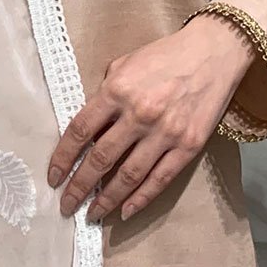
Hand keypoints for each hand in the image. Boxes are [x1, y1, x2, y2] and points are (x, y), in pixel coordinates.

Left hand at [46, 17, 252, 223]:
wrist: (213, 52)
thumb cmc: (164, 56)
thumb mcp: (124, 64)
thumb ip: (104, 94)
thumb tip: (89, 127)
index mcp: (117, 91)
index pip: (80, 131)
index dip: (63, 157)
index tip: (53, 177)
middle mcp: (139, 114)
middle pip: (100, 159)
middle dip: (79, 187)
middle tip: (66, 205)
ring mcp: (165, 132)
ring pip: (129, 175)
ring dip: (107, 199)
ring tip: (91, 214)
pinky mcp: (189, 145)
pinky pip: (160, 179)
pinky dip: (141, 198)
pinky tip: (125, 211)